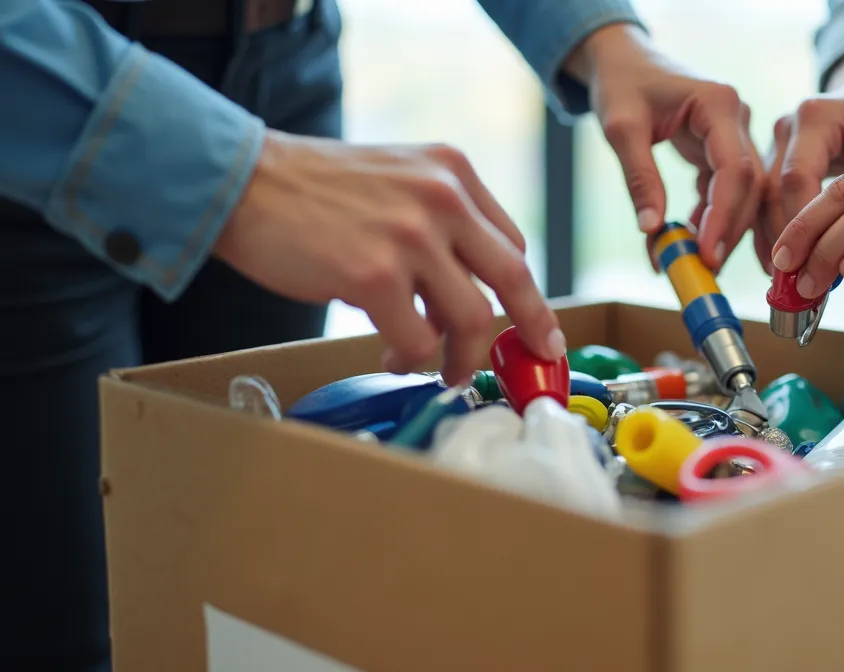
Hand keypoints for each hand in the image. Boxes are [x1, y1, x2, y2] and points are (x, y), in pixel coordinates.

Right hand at [213, 130, 564, 381]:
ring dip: (460, 357)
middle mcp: (442, 198)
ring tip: (440, 370)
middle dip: (531, 328)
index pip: (511, 244)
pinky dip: (410, 360)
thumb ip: (440, 219)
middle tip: (535, 358)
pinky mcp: (374, 274)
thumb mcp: (398, 176)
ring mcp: (410, 236)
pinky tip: (390, 357)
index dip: (524, 294)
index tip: (531, 324)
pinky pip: (417, 340)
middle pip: (514, 279)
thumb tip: (469, 289)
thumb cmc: (315, 189)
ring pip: (472, 319)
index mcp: (453, 172)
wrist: (242, 180)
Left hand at [566, 24, 764, 272]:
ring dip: (723, 227)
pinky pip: (726, 190)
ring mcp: (733, 133)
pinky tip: (693, 235)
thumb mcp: (621, 129)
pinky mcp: (721, 148)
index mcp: (718, 104)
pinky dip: (711, 216)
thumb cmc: (621, 85)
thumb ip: (640, 179)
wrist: (623, 61)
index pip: (735, 169)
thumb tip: (652, 231)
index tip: (708, 253)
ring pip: (744, 192)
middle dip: (729, 230)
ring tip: (696, 258)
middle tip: (705, 268)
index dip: (725, 216)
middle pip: (750, 185)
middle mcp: (736, 118)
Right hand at [760, 45, 843, 272]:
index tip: (812, 264)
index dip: (802, 226)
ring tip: (786, 283)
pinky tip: (780, 266)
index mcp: (817, 116)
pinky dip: (772, 235)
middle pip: (772, 193)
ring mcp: (774, 143)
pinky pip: (764, 202)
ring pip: (761, 201)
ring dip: (773, 243)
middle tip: (795, 283)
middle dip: (786, 241)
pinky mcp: (770, 159)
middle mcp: (788, 126)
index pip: (798, 178)